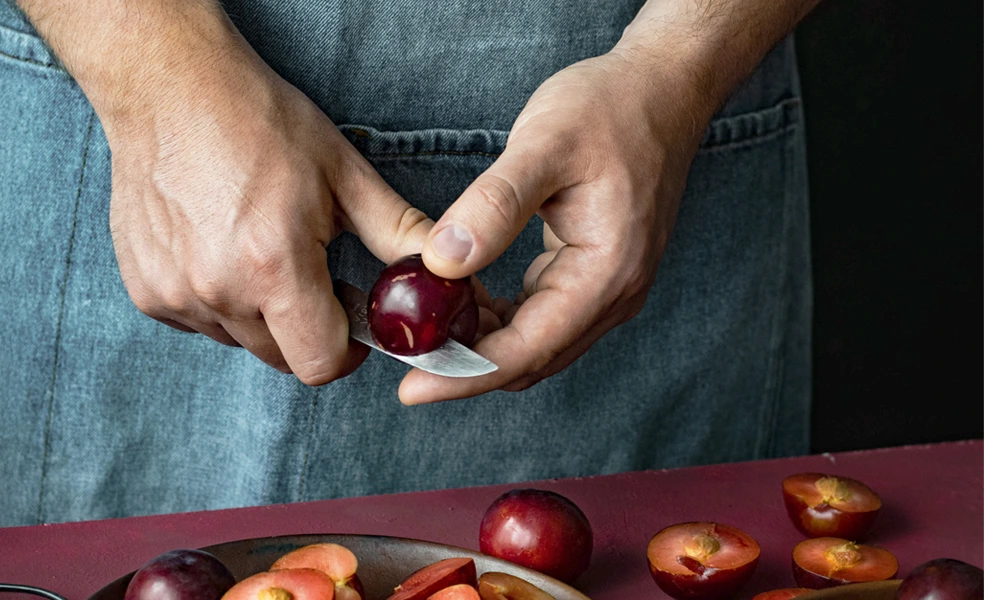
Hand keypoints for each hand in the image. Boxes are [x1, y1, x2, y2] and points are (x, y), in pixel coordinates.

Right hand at [89, 6, 431, 383]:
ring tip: (261, 250)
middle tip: (311, 273)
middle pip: (282, 358)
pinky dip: (218, 301)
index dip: (348, 350)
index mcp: (274, 266)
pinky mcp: (145, 291)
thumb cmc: (259, 122)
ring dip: (260, 315)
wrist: (169, 88)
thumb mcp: (343, 173)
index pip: (320, 364)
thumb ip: (398, 233)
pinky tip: (221, 247)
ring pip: (240, 342)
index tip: (353, 318)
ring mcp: (175, 295)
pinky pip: (200, 323)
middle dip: (307, 330)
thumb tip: (448, 270)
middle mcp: (218, 291)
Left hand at [399, 49, 713, 403]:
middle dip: (465, 367)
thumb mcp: (544, 144)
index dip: (463, 374)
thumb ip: (494, 206)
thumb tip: (442, 262)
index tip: (410, 388)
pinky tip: (462, 297)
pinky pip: (542, 319)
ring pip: (535, 345)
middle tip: (403, 355)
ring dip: (481, 345)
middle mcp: (615, 295)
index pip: (526, 350)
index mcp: (607, 273)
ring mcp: (610, 290)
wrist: (661, 89)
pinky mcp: (596, 277)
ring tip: (423, 327)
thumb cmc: (609, 108)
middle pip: (530, 360)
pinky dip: (499, 320)